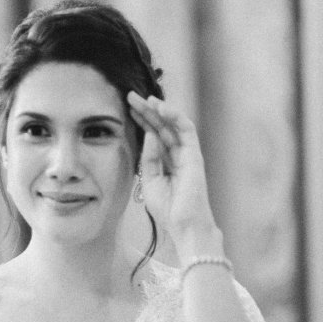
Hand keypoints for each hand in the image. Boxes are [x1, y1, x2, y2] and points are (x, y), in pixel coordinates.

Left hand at [126, 92, 220, 258]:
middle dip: (146, 111)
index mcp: (167, 162)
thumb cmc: (168, 209)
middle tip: (130, 96)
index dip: (141, 121)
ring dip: (159, 109)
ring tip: (144, 98)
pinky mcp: (195, 155)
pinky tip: (161, 108)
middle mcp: (178, 155)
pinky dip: (174, 116)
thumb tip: (149, 135)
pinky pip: (186, 129)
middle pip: (161, 127)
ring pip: (173, 124)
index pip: (154, 135)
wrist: (184, 225)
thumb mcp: (150, 181)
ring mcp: (188, 154)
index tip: (126, 108)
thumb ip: (149, 158)